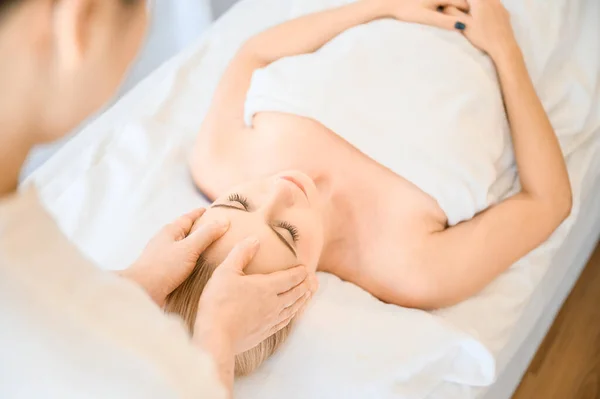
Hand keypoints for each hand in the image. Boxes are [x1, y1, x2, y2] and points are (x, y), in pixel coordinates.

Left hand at [121, 208, 229, 305]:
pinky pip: (181, 261)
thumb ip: (207, 234)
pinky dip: (192, 261)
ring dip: (196, 247)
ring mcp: (163, 257)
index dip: (201, 213)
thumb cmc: (163, 268)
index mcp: (170, 231)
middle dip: (200, 229)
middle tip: (217, 230)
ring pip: (183, 247)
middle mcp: (165, 242)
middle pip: (185, 231)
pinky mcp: (164, 272)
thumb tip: (224, 221)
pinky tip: (199, 268)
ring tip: (212, 249)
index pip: (188, 217)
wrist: (141, 292)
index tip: (213, 210)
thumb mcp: (189, 248)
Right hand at [193, 237, 316, 354]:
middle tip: (313, 280)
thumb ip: (241, 253)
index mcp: (266, 287)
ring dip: (302, 300)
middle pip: (295, 293)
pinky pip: (284, 322)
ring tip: (308, 295)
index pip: (290, 278)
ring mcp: (270, 320)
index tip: (305, 268)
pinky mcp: (264, 333)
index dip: (300, 272)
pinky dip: (292, 315)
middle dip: (305, 285)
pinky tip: (291, 315)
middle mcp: (273, 304)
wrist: (215, 338)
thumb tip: (255, 239)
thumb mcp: (225, 271)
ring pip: (293, 308)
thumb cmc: (218, 302)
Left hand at [374, 0, 469, 30]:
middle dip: (461, 8)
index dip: (468, 13)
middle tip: (466, 21)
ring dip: (451, 8)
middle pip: (456, 0)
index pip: (462, 3)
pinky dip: (441, 7)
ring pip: (447, 2)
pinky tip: (438, 13)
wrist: (387, 2)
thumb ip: (444, 22)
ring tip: (451, 18)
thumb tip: (462, 26)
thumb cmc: (405, 10)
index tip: (472, 23)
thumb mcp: (426, 18)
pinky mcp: (429, 0)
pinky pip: (438, 2)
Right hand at [443, 0, 518, 58]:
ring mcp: (499, 4)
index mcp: (478, 0)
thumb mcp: (463, 25)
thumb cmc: (482, 35)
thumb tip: (444, 6)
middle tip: (464, 14)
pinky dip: (487, 7)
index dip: (459, 2)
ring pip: (486, 0)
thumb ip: (452, 13)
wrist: (502, 45)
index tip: (454, 7)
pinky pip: (494, 4)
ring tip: (473, 16)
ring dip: (478, 4)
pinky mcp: (504, 11)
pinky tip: (485, 17)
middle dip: (468, 3)